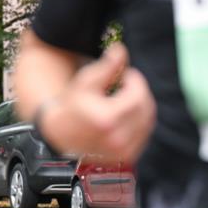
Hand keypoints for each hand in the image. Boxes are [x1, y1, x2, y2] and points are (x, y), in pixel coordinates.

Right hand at [39, 43, 155, 163]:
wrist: (60, 135)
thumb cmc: (72, 106)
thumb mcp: (85, 82)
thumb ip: (106, 65)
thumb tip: (121, 49)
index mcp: (107, 119)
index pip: (139, 94)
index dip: (135, 80)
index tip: (125, 75)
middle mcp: (117, 139)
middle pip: (146, 108)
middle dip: (139, 93)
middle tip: (126, 86)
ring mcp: (123, 151)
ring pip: (147, 122)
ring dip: (141, 107)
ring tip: (124, 100)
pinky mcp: (126, 158)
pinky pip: (143, 135)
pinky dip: (139, 123)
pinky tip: (125, 116)